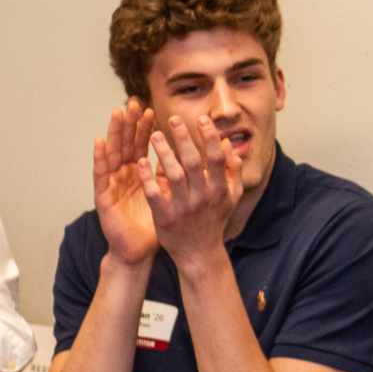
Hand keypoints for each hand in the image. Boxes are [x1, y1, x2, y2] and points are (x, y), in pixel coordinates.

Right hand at [93, 100, 158, 264]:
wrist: (138, 251)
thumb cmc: (155, 225)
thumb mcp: (168, 197)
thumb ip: (173, 177)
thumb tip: (192, 159)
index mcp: (140, 175)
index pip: (142, 146)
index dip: (145, 128)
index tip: (151, 109)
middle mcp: (124, 176)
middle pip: (126, 145)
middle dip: (129, 123)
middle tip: (132, 102)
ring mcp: (112, 184)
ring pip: (113, 154)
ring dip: (115, 133)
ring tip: (117, 113)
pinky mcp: (103, 196)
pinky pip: (101, 174)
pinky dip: (100, 157)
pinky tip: (100, 142)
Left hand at [140, 115, 241, 262]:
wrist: (199, 253)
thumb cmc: (213, 220)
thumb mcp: (230, 197)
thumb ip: (232, 171)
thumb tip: (228, 145)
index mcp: (220, 190)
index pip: (217, 158)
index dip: (209, 137)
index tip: (201, 119)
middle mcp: (204, 197)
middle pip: (194, 162)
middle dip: (184, 138)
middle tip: (173, 118)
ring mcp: (184, 208)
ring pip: (173, 174)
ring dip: (164, 152)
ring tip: (153, 134)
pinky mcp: (166, 217)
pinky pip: (155, 194)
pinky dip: (148, 178)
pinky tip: (141, 162)